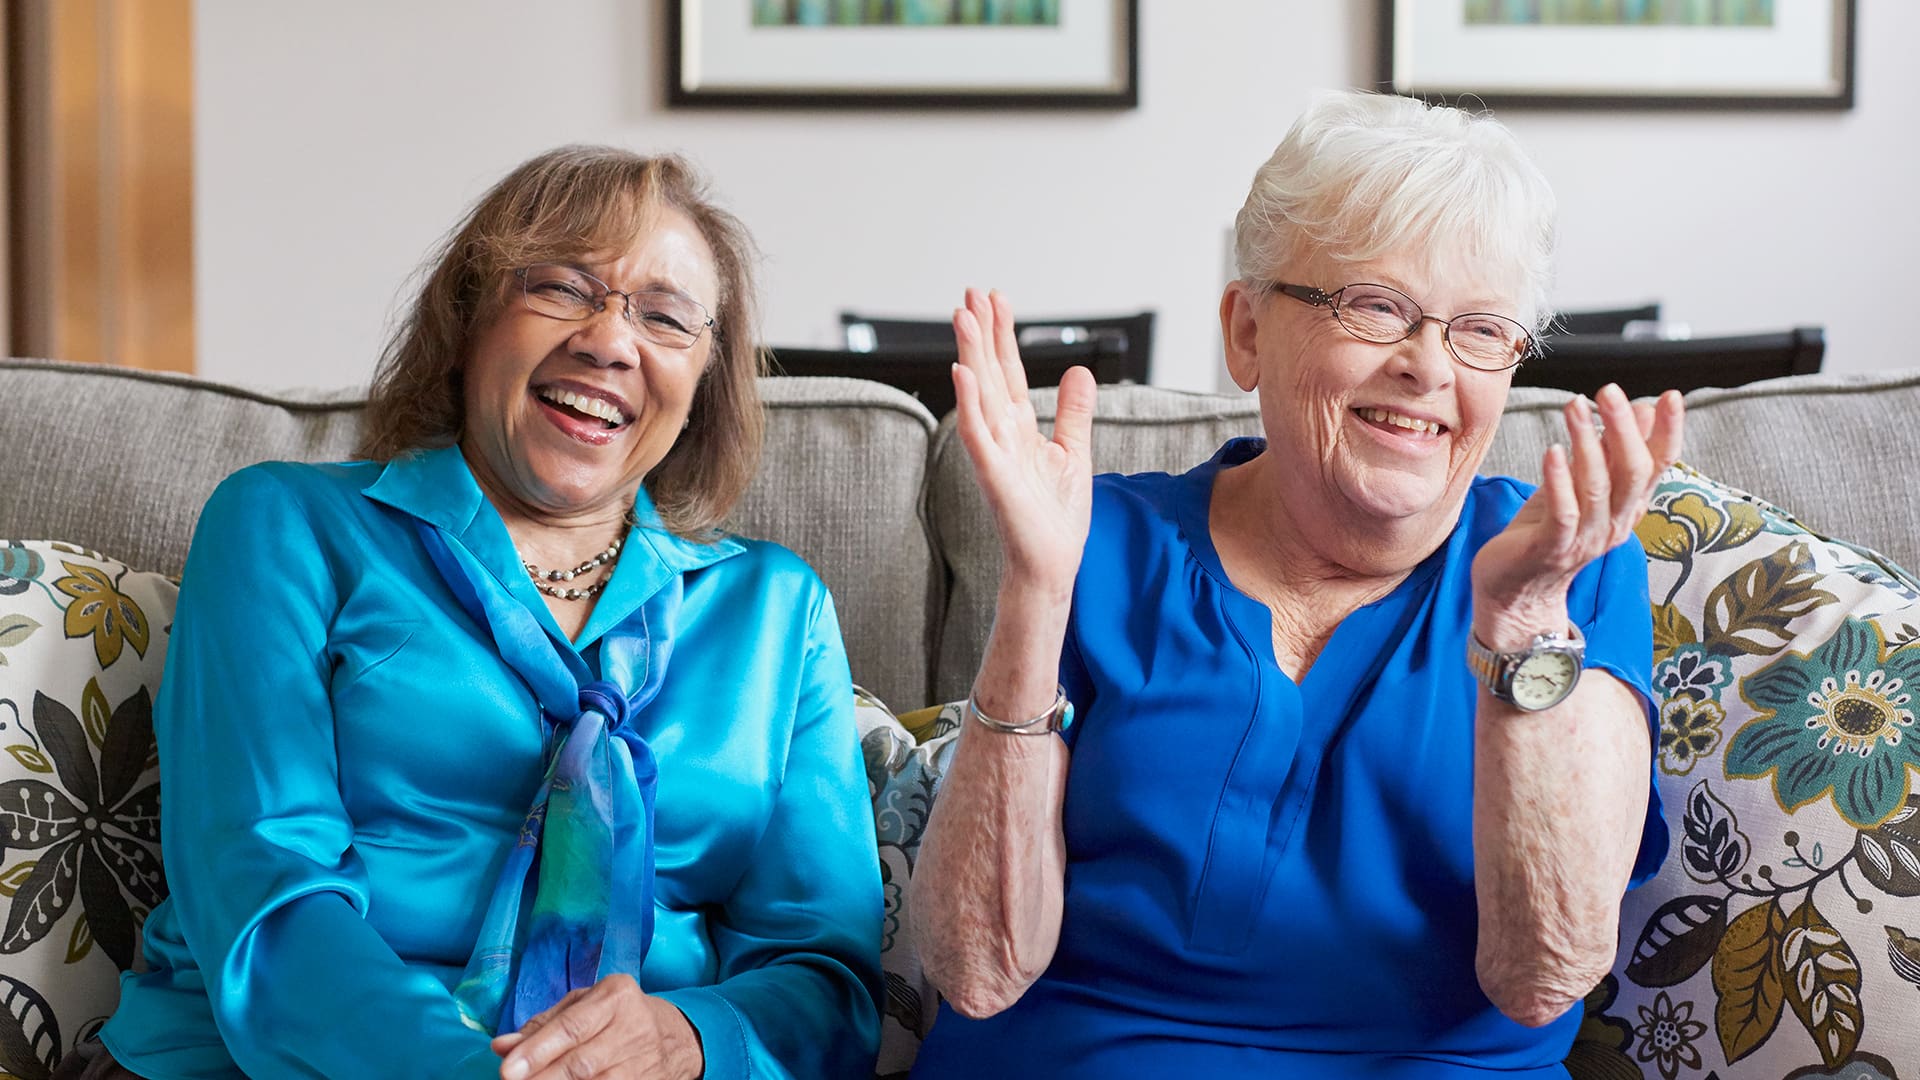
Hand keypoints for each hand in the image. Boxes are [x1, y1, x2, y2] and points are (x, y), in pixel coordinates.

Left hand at [492, 975, 700, 1079]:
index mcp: (616, 996)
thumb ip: (542, 1025)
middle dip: (543, 1077)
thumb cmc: (617, 1016)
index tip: (508, 1069)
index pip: (572, 1026)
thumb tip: (503, 1046)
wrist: (674, 1037)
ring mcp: (643, 1061)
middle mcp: (633, 1026)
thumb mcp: (583, 1005)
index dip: (537, 1050)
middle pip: (581, 1062)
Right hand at [950, 288, 1096, 596]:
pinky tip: (962, 374)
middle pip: (988, 373)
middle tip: (970, 292)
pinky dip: (969, 404)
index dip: (1002, 335)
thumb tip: (1079, 372)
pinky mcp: (994, 476)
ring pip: (978, 394)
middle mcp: (1002, 435)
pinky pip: (977, 435)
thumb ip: (1074, 413)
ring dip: (970, 354)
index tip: (995, 299)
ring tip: (963, 317)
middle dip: (980, 332)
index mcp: (1019, 429)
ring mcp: (994, 453)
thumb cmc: (1055, 518)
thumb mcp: (1074, 453)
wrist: (1051, 564)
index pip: (1007, 371)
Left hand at [1471, 383, 1683, 648]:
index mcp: (1627, 507)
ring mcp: (1585, 539)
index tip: (1670, 396)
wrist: (1515, 591)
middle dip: (1624, 428)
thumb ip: (1610, 451)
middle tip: (1609, 391)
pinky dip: (1560, 480)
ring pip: (1598, 488)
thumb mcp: (1581, 485)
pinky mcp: (1552, 549)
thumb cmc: (1546, 531)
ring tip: (1575, 406)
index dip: (1668, 432)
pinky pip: (1563, 514)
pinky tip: (1553, 450)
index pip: (1658, 466)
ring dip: (1588, 443)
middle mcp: (1615, 524)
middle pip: (1632, 472)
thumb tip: (1642, 408)